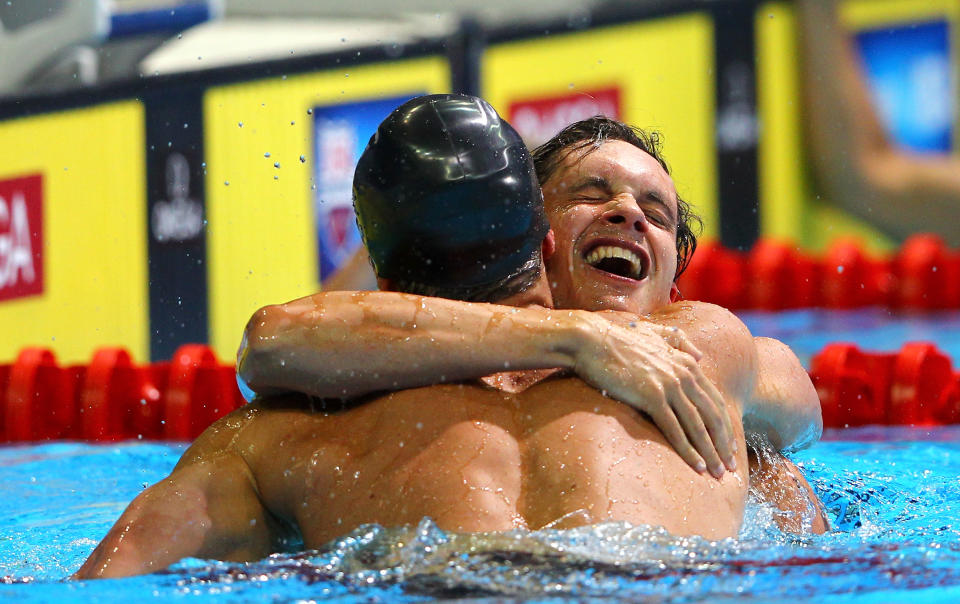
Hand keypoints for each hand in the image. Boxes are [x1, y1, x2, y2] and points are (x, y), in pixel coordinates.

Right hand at [571, 311, 736, 476]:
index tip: (730, 446)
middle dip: (724, 445)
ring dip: (710, 453)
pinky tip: (696, 466)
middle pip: (712, 416)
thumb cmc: (616, 341)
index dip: (725, 426)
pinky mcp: (651, 396)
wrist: (590, 341)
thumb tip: (700, 356)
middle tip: (731, 467)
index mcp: (686, 362)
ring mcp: (668, 385)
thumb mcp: (654, 334)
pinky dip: (688, 450)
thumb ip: (680, 342)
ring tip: (717, 473)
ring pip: (698, 426)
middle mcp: (683, 373)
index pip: (715, 400)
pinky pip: (675, 429)